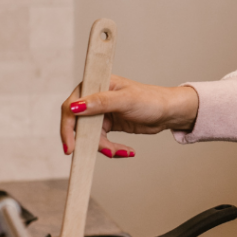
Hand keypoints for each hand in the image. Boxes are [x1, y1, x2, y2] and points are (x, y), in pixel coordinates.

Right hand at [59, 75, 199, 157]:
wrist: (168, 112)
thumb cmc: (151, 99)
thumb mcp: (126, 100)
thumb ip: (100, 102)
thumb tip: (75, 107)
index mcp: (96, 84)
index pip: (72, 106)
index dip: (68, 126)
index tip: (70, 146)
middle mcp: (95, 98)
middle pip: (78, 124)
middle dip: (88, 141)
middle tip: (103, 152)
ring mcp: (101, 112)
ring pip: (90, 136)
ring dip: (104, 147)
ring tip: (121, 152)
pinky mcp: (108, 124)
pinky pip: (101, 141)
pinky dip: (111, 148)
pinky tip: (126, 151)